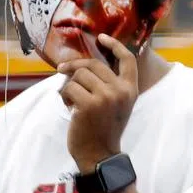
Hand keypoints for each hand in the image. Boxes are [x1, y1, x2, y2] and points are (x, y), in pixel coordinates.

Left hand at [58, 34, 138, 171]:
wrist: (99, 155)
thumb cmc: (103, 129)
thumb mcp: (115, 104)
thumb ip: (109, 84)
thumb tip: (83, 64)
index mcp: (130, 89)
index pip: (127, 59)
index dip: (114, 45)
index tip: (101, 37)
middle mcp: (121, 90)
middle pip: (93, 64)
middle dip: (74, 68)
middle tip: (62, 72)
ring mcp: (105, 96)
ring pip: (78, 75)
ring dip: (69, 86)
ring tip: (72, 102)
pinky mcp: (88, 104)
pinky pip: (68, 88)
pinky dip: (64, 97)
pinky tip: (69, 110)